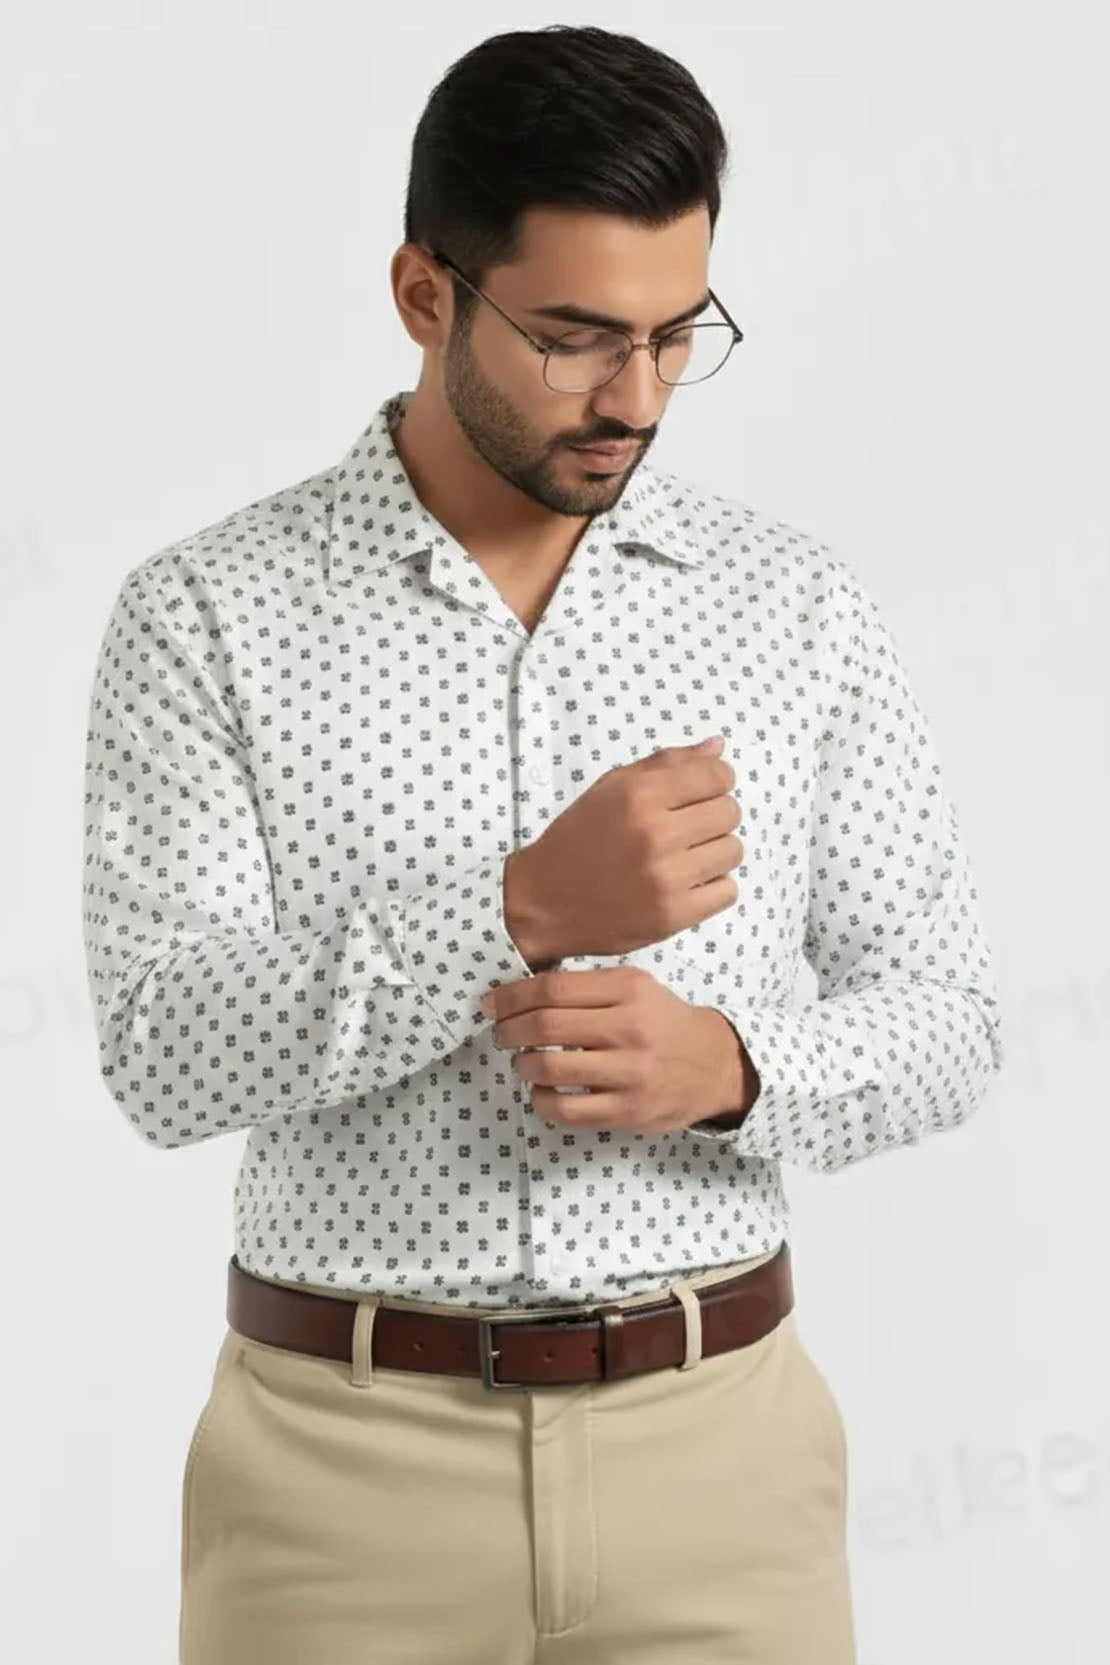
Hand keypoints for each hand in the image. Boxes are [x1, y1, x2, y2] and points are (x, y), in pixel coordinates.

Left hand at [481, 966, 747, 1135]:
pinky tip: (541, 1092)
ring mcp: (630, 1073)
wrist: (713, 1065)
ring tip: (523, 1063)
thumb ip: (586, 988)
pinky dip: (540, 1101)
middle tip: (500, 1035)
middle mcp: (629, 1028)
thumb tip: (520, 993)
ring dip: (522, 1065)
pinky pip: (566, 1111)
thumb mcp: (635, 987)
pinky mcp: (628, 1111)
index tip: (491, 1003)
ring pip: (550, 1069)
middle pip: (545, 1026)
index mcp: (628, 990)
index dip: (511, 997)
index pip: (553, 989)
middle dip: (509, 1031)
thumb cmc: (662, 1022)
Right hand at [506, 737, 743, 962]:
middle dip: (714, 816)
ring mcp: (666, 877)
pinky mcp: (673, 915)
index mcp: (639, 795)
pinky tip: (687, 883)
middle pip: (729, 812)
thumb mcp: (610, 788)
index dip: (715, 781)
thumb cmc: (578, 839)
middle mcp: (655, 833)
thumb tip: (718, 747)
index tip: (701, 793)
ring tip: (686, 857)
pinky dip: (713, 887)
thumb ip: (666, 764)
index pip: (716, 775)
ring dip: (715, 852)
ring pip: (733, 851)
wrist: (543, 902)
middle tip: (688, 828)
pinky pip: (727, 891)